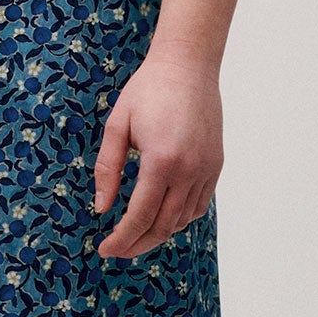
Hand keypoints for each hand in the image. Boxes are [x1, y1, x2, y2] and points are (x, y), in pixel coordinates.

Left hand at [92, 45, 221, 255]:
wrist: (188, 65)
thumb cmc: (147, 90)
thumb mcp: (117, 126)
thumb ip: (107, 169)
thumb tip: (102, 208)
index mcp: (161, 160)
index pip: (141, 216)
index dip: (122, 239)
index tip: (105, 250)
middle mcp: (189, 170)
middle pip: (164, 225)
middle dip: (138, 244)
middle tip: (117, 251)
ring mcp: (207, 169)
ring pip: (183, 219)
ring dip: (159, 233)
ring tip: (136, 236)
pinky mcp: (216, 165)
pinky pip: (199, 205)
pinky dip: (180, 218)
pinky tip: (162, 217)